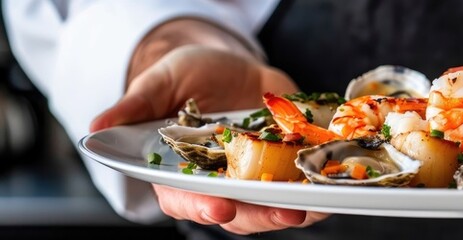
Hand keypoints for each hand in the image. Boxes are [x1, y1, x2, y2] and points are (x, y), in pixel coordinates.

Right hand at [89, 45, 328, 234]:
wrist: (226, 65)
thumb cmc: (185, 77)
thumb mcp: (158, 83)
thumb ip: (134, 106)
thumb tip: (95, 126)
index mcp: (180, 172)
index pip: (186, 199)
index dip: (201, 207)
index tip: (219, 208)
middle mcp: (220, 181)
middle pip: (239, 211)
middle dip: (263, 214)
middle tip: (287, 211)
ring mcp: (255, 175)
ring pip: (273, 204)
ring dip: (297, 208)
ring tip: (317, 205)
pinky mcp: (284, 161)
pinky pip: (301, 183)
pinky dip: (318, 188)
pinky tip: (334, 187)